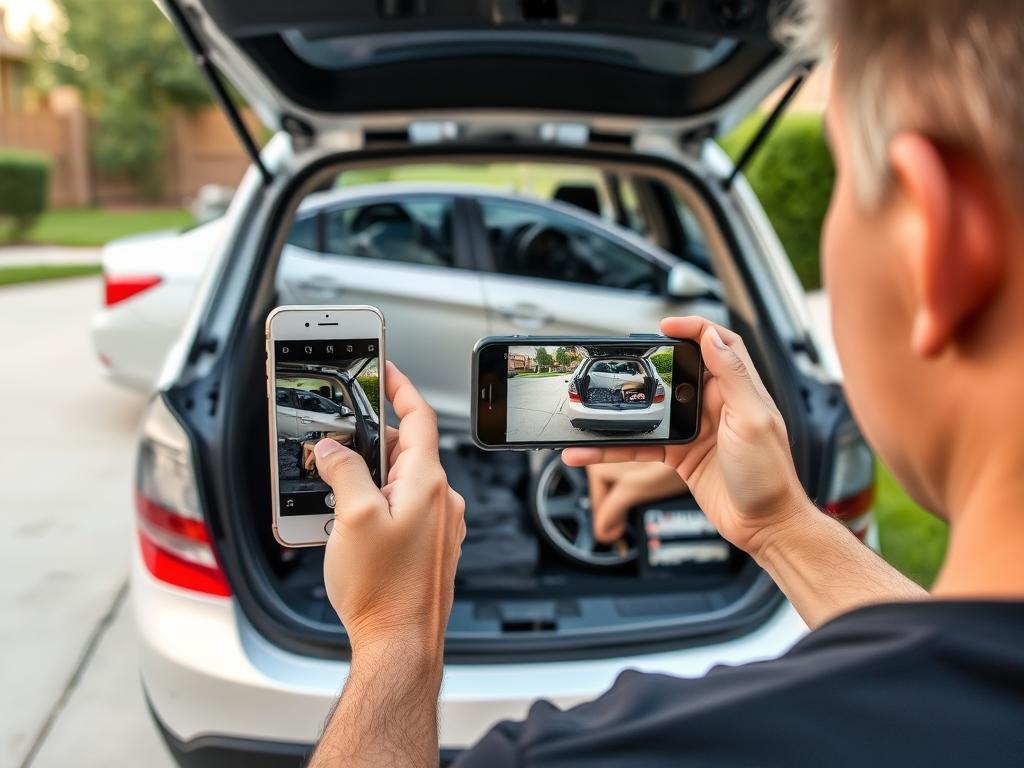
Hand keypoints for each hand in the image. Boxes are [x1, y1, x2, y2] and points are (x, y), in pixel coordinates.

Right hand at [314, 361, 465, 656]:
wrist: (400, 644)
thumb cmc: (383, 590)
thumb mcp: (351, 517)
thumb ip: (344, 471)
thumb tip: (333, 449)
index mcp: (428, 483)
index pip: (420, 417)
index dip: (401, 388)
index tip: (385, 370)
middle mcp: (441, 499)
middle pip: (406, 450)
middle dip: (372, 443)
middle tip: (338, 447)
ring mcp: (440, 524)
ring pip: (403, 481)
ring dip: (372, 477)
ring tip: (339, 495)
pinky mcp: (432, 546)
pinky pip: (406, 508)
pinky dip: (381, 502)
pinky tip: (355, 523)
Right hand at [564, 316, 809, 558]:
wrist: (764, 526)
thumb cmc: (770, 476)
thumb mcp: (753, 420)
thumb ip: (733, 377)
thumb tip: (713, 337)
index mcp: (737, 391)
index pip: (718, 344)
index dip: (694, 328)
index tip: (666, 325)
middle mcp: (715, 406)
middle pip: (675, 373)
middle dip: (646, 365)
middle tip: (621, 362)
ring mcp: (695, 430)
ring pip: (649, 412)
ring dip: (619, 413)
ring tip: (592, 408)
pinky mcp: (679, 455)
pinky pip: (639, 445)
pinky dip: (613, 448)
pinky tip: (589, 451)